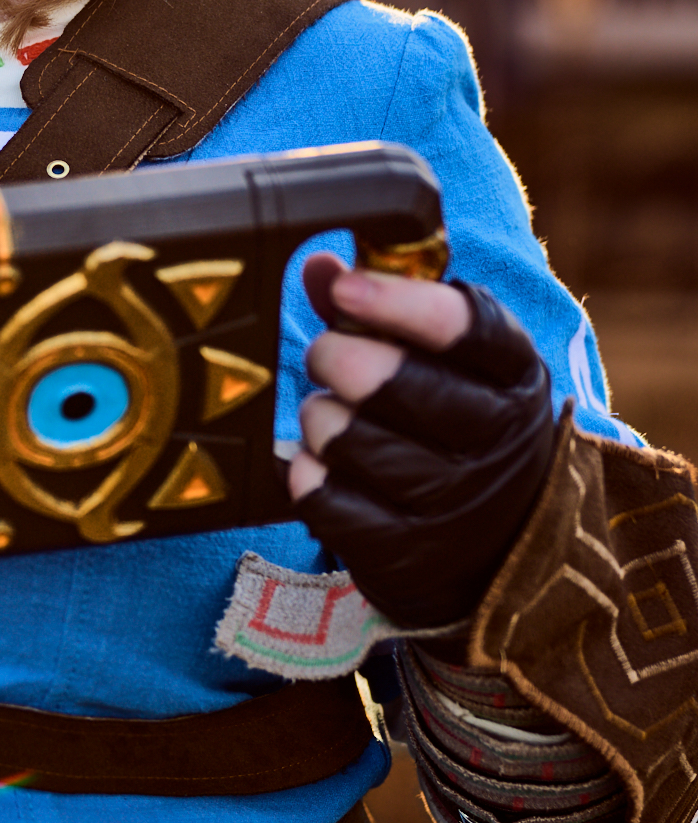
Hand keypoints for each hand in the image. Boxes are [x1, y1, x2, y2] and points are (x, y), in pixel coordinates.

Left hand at [286, 254, 555, 632]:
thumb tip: (321, 267)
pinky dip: (305, 472)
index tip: (345, 288)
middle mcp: (497, 442)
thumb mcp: (451, 363)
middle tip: (326, 355)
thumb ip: (384, 310)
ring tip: (330, 416)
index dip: (398, 302)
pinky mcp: (407, 555)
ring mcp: (454, 505)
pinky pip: (323, 498)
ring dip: (320, 417)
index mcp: (517, 377)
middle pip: (391, 382)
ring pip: (346, 437)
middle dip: (337, 357)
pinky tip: (317, 463)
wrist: (504, 545)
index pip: (466, 328)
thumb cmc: (460, 426)